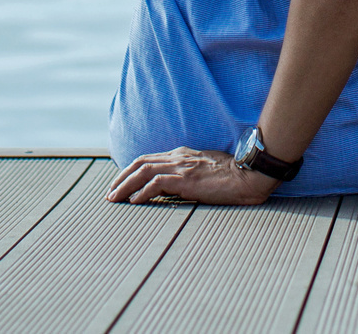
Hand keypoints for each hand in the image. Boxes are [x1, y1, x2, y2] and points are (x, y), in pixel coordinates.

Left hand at [106, 147, 279, 203]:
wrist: (247, 174)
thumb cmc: (232, 176)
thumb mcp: (206, 170)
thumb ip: (189, 174)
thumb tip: (174, 189)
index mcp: (182, 155)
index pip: (149, 159)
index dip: (131, 170)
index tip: (121, 183)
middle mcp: (178, 157)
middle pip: (140, 163)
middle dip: (121, 177)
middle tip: (110, 193)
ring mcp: (181, 167)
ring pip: (143, 171)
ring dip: (125, 185)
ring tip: (115, 199)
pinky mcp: (186, 179)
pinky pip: (156, 184)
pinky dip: (142, 192)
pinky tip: (134, 202)